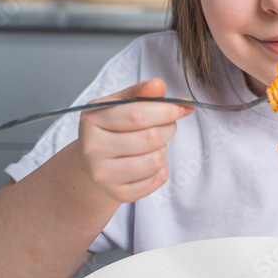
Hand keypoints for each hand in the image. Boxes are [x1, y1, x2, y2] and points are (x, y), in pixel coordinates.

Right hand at [78, 78, 192, 203]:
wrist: (93, 163)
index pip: (138, 114)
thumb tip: (159, 84)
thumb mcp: (120, 104)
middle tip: (167, 126)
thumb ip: (141, 92)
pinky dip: (162, 170)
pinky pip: (156, 180)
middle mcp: (93, 148)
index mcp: (92, 119)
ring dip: (164, 150)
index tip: (184, 108)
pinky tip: (151, 162)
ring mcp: (103, 174)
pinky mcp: (117, 193)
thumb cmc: (112, 128)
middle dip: (168, 129)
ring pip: (155, 161)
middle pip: (150, 138)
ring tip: (154, 145)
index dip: (167, 110)